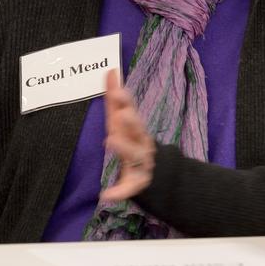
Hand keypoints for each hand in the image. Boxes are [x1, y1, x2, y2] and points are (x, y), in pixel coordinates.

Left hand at [100, 70, 156, 202]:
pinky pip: (128, 188)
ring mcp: (142, 162)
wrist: (158, 172)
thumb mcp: (125, 120)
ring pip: (134, 155)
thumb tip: (110, 69)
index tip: (117, 89)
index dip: (124, 100)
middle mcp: (141, 142)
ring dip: (124, 148)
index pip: (130, 110)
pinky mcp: (137, 182)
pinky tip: (106, 196)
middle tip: (121, 113)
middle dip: (131, 122)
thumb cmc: (134, 140)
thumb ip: (117, 98)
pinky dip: (118, 192)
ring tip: (110, 140)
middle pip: (138, 130)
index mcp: (135, 127)